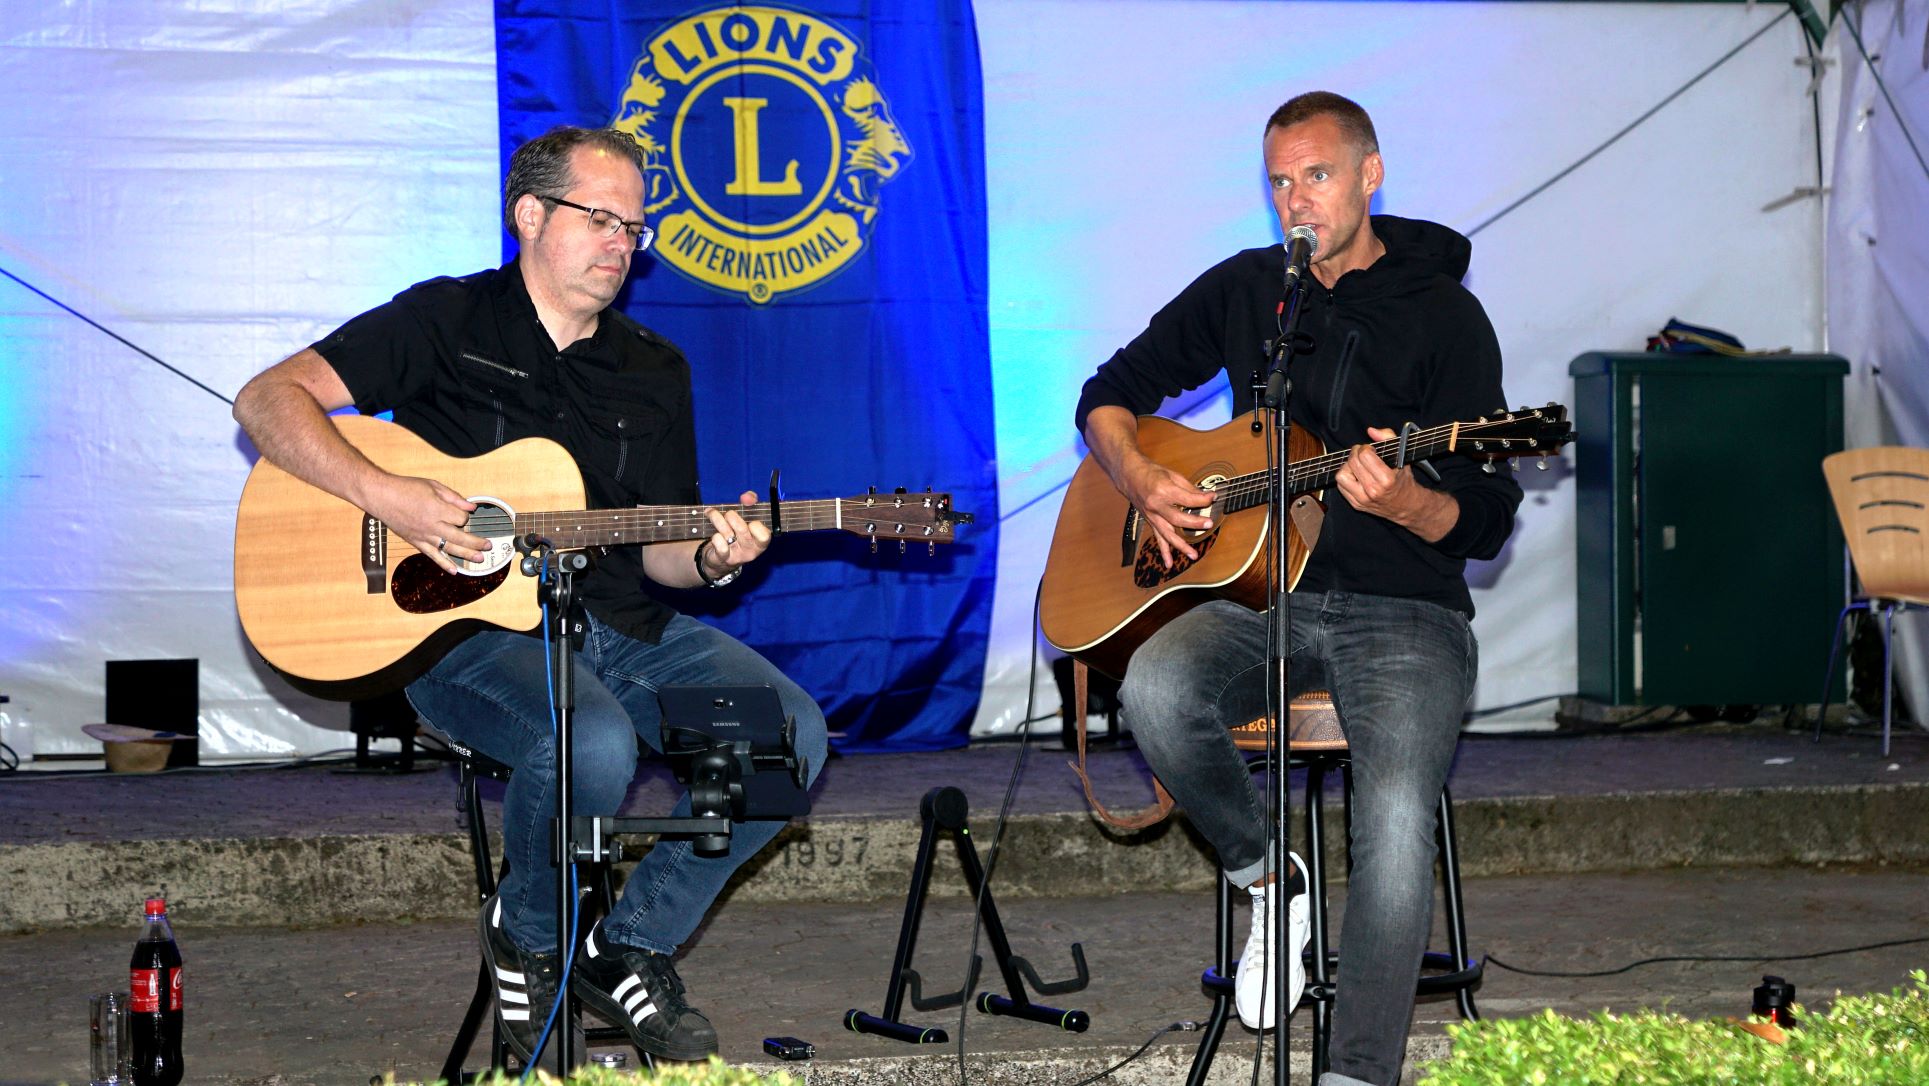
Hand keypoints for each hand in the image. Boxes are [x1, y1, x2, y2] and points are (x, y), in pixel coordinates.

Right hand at [362, 474, 479, 573]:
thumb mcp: (433, 486)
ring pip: (449, 548)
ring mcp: (424, 536)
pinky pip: (432, 555)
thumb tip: (472, 505)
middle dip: (477, 542)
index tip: (466, 513)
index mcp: (437, 509)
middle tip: (488, 545)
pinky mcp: (416, 542)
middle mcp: (432, 525)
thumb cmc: (405, 488)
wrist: (381, 496)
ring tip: (480, 559)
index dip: (466, 516)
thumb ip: (454, 497)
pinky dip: (444, 564)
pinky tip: (454, 570)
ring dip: (466, 555)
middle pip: (460, 537)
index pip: (462, 518)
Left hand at [698, 490, 771, 578]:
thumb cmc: (736, 534)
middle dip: (731, 516)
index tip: (749, 519)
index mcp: (760, 541)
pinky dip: (715, 536)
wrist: (719, 559)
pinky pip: (718, 543)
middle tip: (727, 514)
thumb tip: (747, 497)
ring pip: (727, 533)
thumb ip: (750, 503)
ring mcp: (737, 556)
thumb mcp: (746, 518)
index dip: (756, 524)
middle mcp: (751, 550)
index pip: (764, 535)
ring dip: (717, 519)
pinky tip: (714, 535)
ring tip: (711, 513)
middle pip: (742, 529)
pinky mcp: (723, 558)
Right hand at [1117, 455, 1216, 568]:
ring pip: (1168, 534)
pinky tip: (1169, 564)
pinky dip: (1164, 552)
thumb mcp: (1173, 475)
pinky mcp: (1151, 522)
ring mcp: (1152, 516)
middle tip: (1209, 524)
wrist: (1130, 476)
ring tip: (1193, 555)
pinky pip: (1158, 539)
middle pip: (1177, 518)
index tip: (1213, 498)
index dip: (1203, 499)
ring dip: (1181, 545)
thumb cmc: (1152, 473)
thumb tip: (1206, 498)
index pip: (1187, 498)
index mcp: (1163, 490)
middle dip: (1194, 523)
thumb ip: (1189, 488)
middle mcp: (1156, 505)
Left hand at [1333, 426, 1457, 540]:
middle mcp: (1373, 491)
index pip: (1364, 456)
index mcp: (1386, 480)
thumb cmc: (1404, 480)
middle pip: (1352, 463)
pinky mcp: (1356, 504)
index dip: (1366, 448)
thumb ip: (1388, 438)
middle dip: (1356, 453)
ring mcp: (1363, 500)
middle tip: (1362, 453)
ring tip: (1358, 465)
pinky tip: (1356, 475)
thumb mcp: (1402, 456)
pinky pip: (1341, 486)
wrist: (1406, 506)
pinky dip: (1346, 477)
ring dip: (1348, 467)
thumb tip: (1371, 431)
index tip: (1371, 449)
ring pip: (1342, 476)